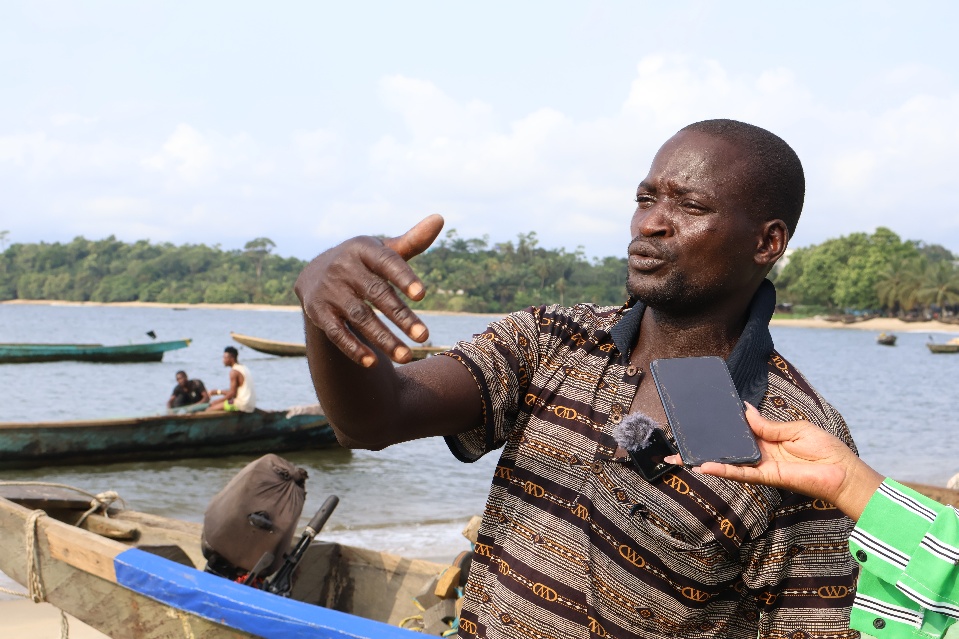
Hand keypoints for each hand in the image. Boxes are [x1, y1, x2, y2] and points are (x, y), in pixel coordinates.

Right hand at [295, 214, 443, 366]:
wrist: (315, 273)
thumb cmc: (363, 263)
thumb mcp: (383, 251)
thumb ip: (412, 241)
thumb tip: (439, 219)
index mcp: (363, 249)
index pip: (386, 262)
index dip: (404, 277)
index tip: (423, 295)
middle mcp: (344, 268)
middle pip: (376, 294)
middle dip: (401, 317)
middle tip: (425, 337)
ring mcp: (329, 291)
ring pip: (360, 317)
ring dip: (384, 339)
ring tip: (408, 356)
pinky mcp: (318, 312)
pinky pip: (336, 333)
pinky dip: (353, 348)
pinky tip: (373, 363)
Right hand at [667, 404, 883, 519]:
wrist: (843, 472)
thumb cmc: (825, 449)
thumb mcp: (794, 429)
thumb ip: (766, 425)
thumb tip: (744, 411)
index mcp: (767, 440)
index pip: (738, 433)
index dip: (721, 428)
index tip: (702, 420)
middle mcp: (760, 454)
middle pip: (727, 450)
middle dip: (704, 448)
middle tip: (680, 443)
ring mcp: (761, 466)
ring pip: (727, 463)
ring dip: (704, 460)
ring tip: (680, 458)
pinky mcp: (766, 477)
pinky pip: (740, 473)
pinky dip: (722, 470)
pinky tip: (703, 467)